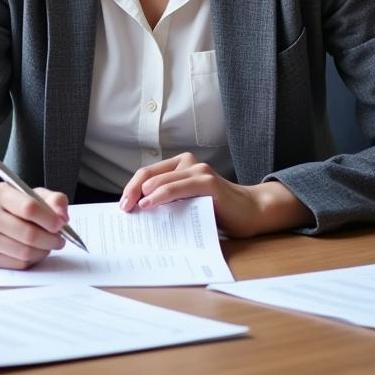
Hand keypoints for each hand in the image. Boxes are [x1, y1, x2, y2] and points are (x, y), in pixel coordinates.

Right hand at [0, 183, 68, 268]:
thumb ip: (53, 200)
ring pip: (25, 252)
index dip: (49, 218)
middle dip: (50, 239)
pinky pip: (19, 264)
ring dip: (44, 251)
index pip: (29, 208)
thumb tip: (63, 216)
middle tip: (59, 239)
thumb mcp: (33, 194)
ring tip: (48, 244)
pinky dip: (33, 260)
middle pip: (28, 234)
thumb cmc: (15, 205)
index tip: (60, 223)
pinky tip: (35, 251)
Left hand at [118, 152, 311, 236]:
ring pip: (162, 179)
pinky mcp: (208, 182)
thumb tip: (140, 212)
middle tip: (123, 208)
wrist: (252, 212)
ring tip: (133, 208)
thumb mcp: (188, 203)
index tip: (122, 205)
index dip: (131, 187)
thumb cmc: (218, 210)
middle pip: (149, 174)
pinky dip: (161, 194)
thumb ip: (170, 201)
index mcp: (180, 165)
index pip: (147, 173)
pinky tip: (150, 203)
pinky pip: (178, 187)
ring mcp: (198, 170)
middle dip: (132, 191)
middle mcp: (188, 163)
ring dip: (143, 194)